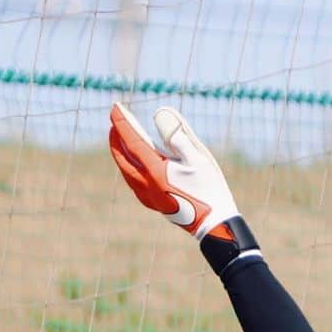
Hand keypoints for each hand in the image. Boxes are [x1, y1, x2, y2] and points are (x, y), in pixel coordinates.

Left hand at [108, 103, 238, 239]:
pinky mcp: (156, 205)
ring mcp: (150, 197)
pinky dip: (130, 169)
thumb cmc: (210, 189)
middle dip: (117, 138)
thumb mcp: (198, 157)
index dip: (122, 122)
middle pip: (123, 157)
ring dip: (122, 154)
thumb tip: (159, 112)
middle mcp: (147, 185)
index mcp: (156, 171)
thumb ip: (177, 134)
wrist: (215, 224)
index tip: (115, 107)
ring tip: (122, 142)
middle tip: (116, 122)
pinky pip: (134, 183)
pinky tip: (135, 167)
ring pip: (127, 171)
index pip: (132, 141)